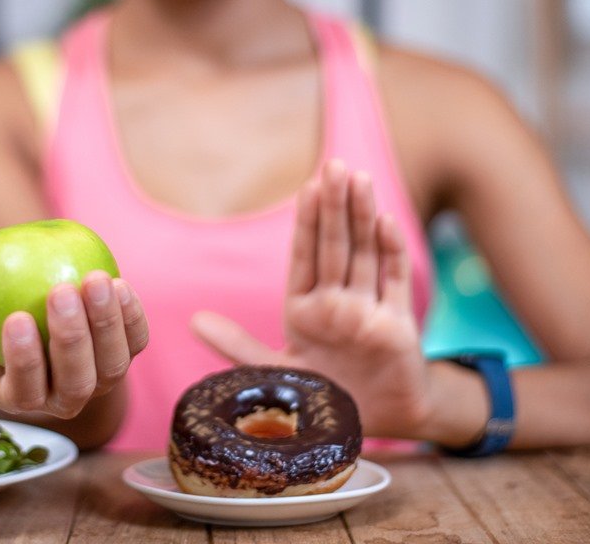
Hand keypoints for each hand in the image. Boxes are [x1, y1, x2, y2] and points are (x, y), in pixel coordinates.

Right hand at [0, 272, 149, 418]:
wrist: (29, 293)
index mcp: (19, 396)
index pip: (24, 389)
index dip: (23, 359)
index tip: (17, 318)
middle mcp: (64, 398)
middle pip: (75, 383)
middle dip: (70, 338)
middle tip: (60, 291)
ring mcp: (100, 379)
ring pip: (112, 366)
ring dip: (106, 324)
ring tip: (94, 280)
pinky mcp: (126, 352)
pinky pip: (136, 341)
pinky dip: (132, 316)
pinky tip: (119, 284)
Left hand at [191, 159, 431, 438]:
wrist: (373, 425)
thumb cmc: (321, 399)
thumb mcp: (273, 372)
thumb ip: (236, 346)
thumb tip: (193, 320)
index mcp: (304, 307)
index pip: (304, 255)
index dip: (307, 221)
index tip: (306, 188)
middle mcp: (336, 301)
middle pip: (335, 246)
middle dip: (335, 206)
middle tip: (334, 165)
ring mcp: (368, 310)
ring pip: (364, 254)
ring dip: (362, 216)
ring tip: (359, 177)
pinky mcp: (397, 326)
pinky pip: (393, 282)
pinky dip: (390, 252)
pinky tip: (384, 221)